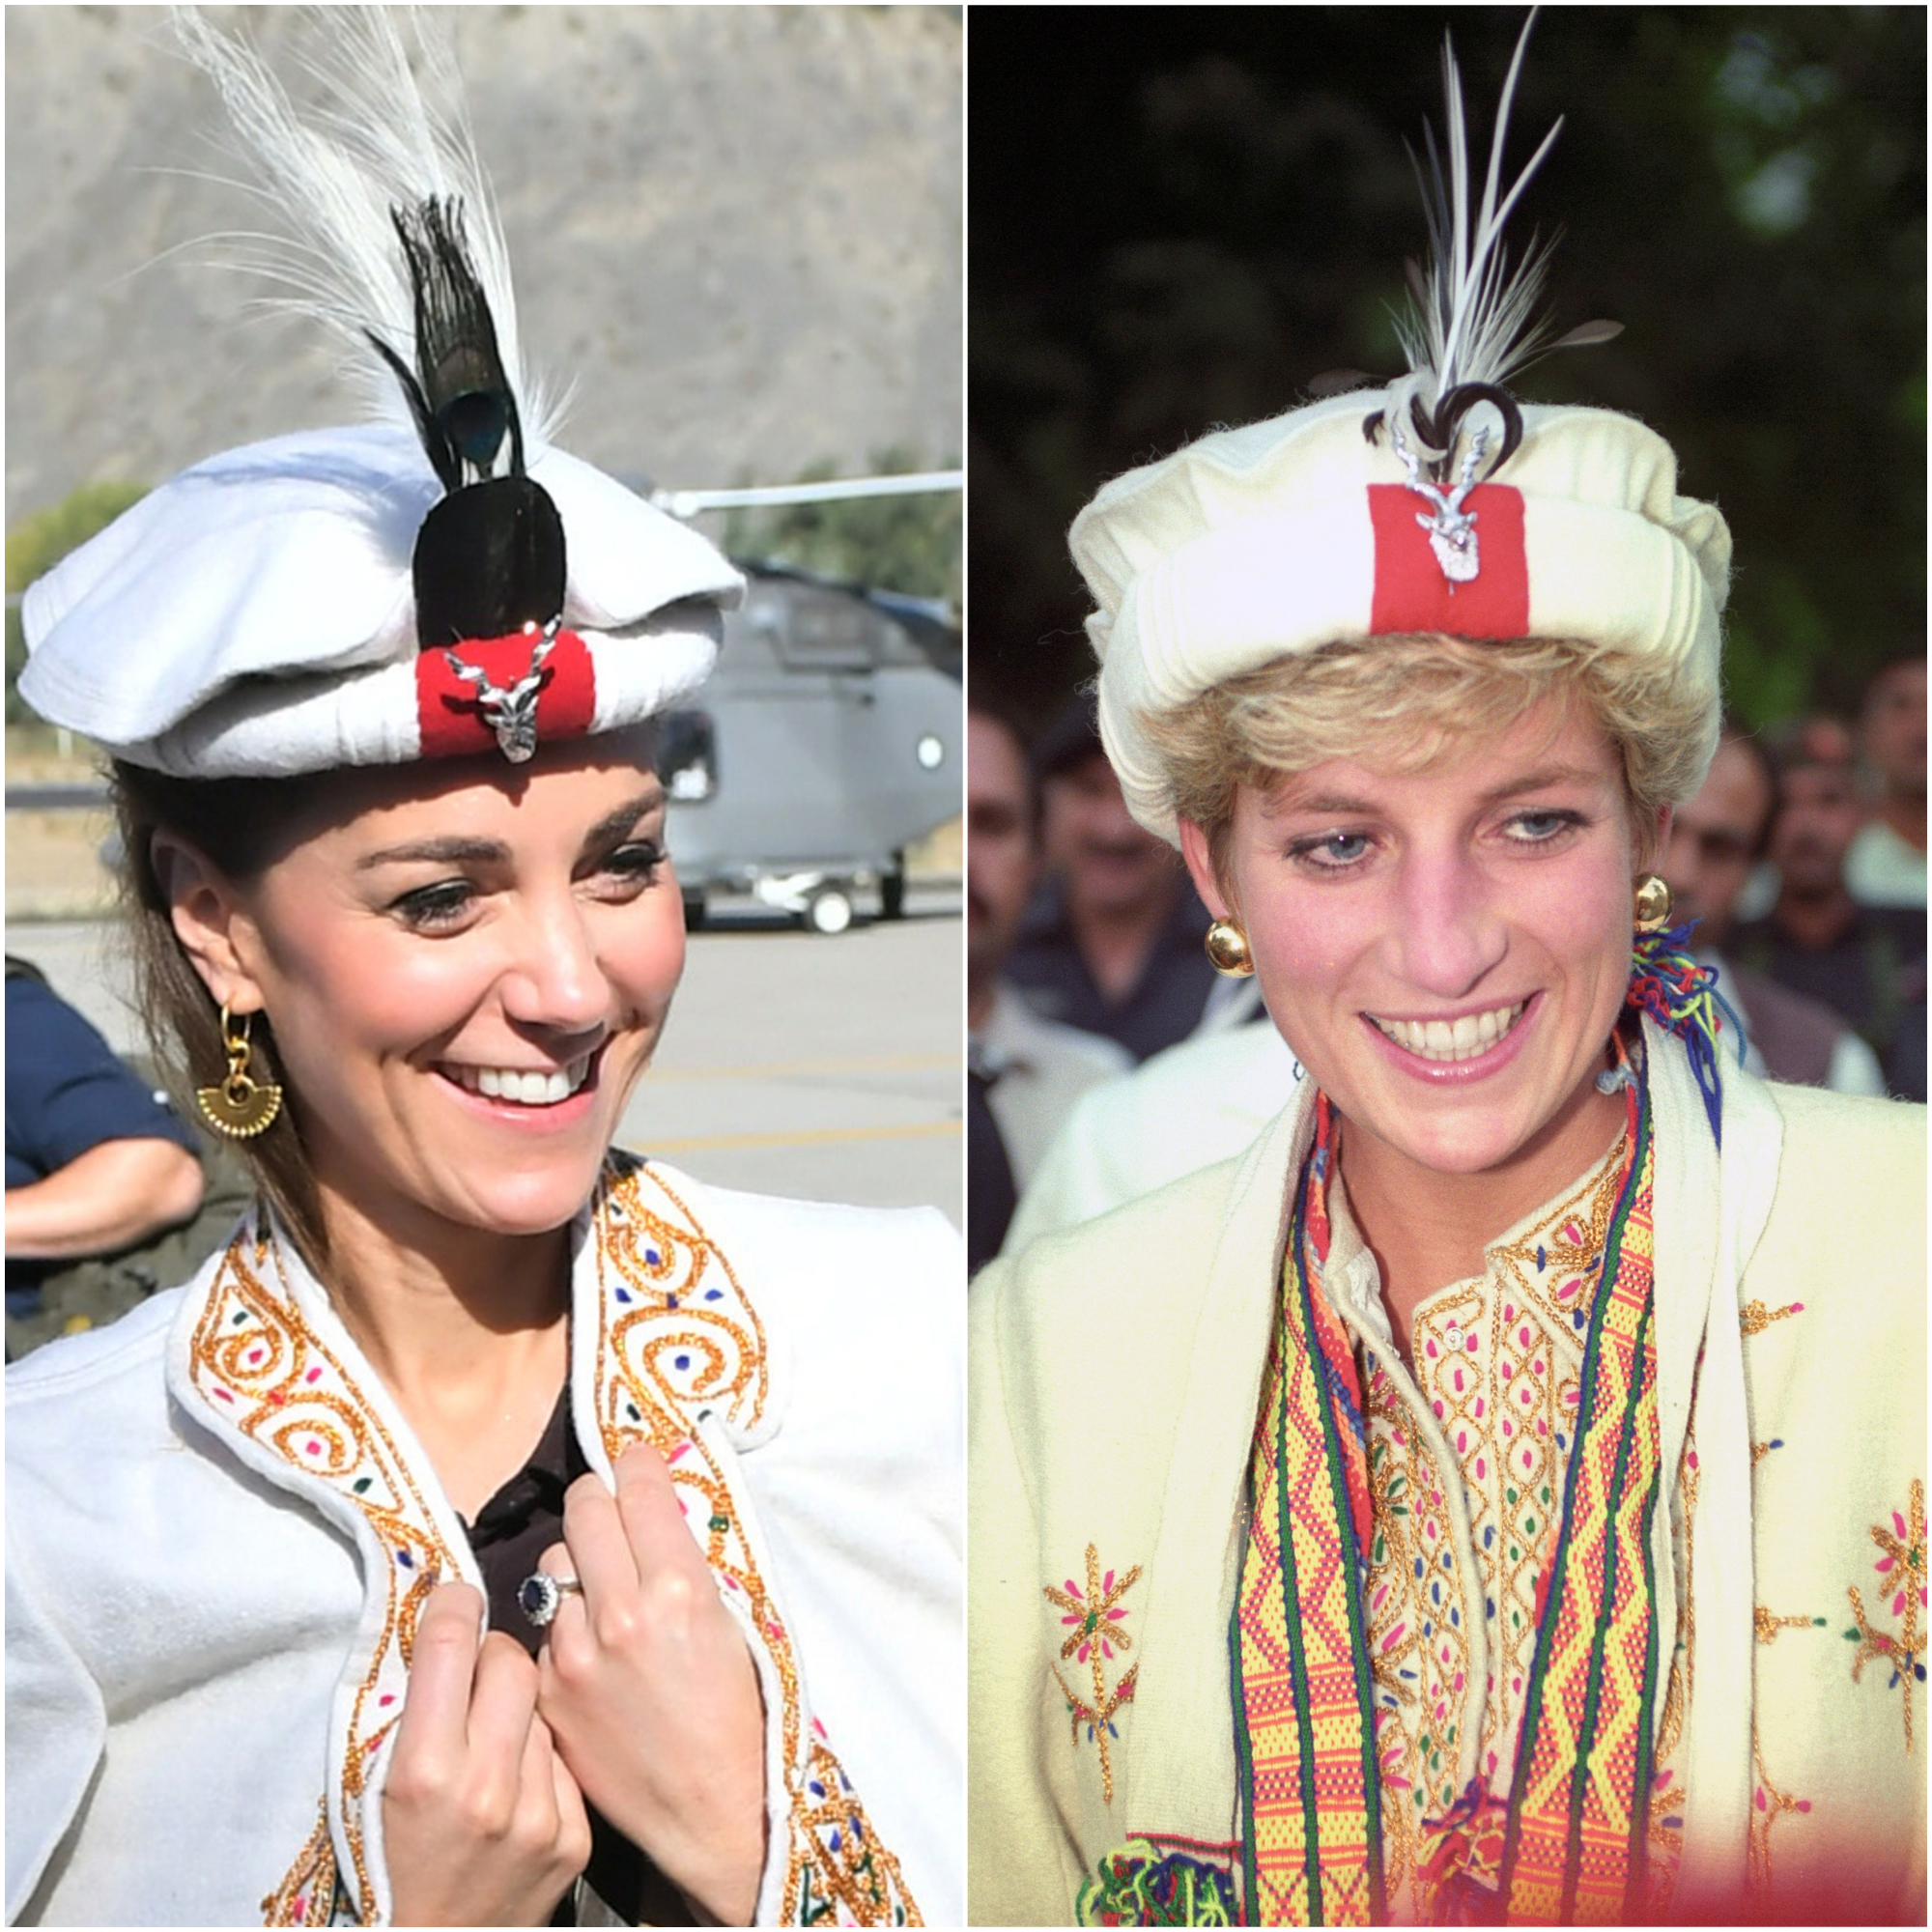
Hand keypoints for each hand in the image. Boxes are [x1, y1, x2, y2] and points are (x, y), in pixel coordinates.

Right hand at [383, 1582, 590, 1925]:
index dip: (452, 1606)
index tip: (454, 1598)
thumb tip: (439, 1619)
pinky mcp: (574, 1838)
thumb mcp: (365, 1789)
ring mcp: (539, 1816)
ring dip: (518, 1709)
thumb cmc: (381, 1869)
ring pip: (543, 1707)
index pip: (450, 1644)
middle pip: (512, 1661)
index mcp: (423, 1771)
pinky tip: (516, 1785)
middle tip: (473, 1672)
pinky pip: (563, 1759)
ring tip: (491, 1740)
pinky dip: (540, 1759)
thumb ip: (403, 1707)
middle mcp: (487, 1790)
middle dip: (491, 1655)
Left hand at [536, 1443, 766, 1924]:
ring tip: (602, 1586)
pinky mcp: (548, 1690)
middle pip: (583, 1510)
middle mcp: (620, 1614)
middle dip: (598, 1497)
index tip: (636, 1458)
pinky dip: (564, 1624)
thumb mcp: (732, 1621)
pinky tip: (591, 1645)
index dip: (638, 1463)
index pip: (639, 1488)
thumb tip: (656, 1505)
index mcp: (678, 1589)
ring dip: (577, 1563)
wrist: (709, 1806)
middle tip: (610, 1505)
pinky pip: (544, 1627)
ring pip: (553, 1564)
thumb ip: (687, 1560)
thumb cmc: (737, 1714)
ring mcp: (576, 1654)